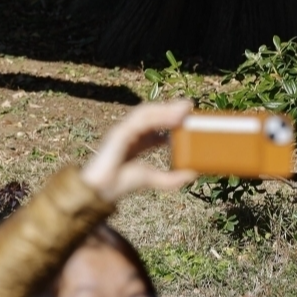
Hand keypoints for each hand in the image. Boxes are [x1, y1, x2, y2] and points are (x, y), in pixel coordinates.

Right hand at [80, 100, 196, 201]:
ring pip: (146, 112)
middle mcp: (129, 132)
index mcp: (135, 141)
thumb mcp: (153, 179)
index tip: (188, 119)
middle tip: (189, 107)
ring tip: (184, 108)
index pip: (154, 124)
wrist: (103, 190)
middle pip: (151, 114)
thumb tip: (193, 174)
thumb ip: (172, 178)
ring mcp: (123, 130)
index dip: (170, 119)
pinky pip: (141, 120)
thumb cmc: (121, 184)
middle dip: (169, 108)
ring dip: (165, 108)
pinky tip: (173, 117)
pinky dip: (158, 116)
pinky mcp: (120, 133)